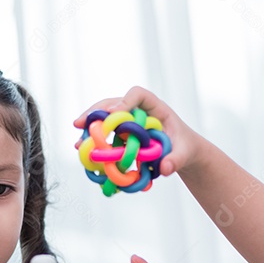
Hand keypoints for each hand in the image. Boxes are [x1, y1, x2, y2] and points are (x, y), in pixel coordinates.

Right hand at [73, 86, 206, 176]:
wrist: (182, 152)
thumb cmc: (185, 148)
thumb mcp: (185, 154)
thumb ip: (176, 160)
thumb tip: (166, 169)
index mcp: (156, 107)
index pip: (138, 94)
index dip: (125, 101)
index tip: (114, 113)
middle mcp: (138, 110)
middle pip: (113, 103)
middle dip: (95, 112)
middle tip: (80, 123)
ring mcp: (127, 121)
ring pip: (105, 118)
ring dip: (89, 128)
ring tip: (78, 143)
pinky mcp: (121, 133)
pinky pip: (105, 134)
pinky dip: (94, 141)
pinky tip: (83, 150)